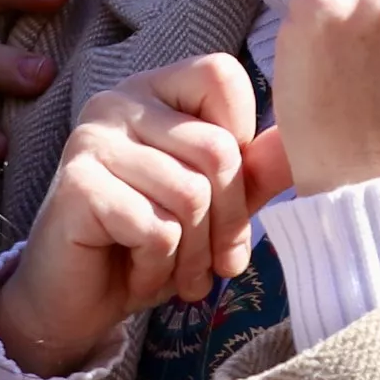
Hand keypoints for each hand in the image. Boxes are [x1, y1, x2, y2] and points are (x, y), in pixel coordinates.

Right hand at [0, 54, 274, 376]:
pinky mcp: (76, 184)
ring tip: (174, 272)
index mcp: (154, 90)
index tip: (223, 196)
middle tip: (213, 264)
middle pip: (218, 149)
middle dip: (228, 223)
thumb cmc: (145, 246)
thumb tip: (306, 143)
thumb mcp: (213, 205)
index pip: (223, 77)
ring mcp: (92, 139)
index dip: (241, 146)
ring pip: (191, 195)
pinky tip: (137, 271)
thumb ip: (255, 169)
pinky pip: (156, 229)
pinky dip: (158, 266)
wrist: (73, 303)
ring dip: (193, 254)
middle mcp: (118, 100)